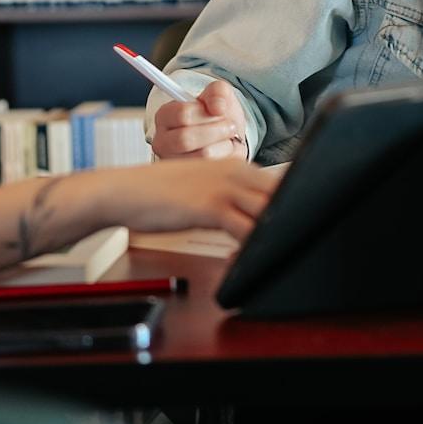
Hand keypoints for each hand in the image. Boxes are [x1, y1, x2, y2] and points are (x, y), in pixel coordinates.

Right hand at [111, 160, 283, 238]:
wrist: (125, 191)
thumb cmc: (160, 193)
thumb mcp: (203, 186)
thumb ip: (231, 195)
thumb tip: (254, 214)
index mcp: (238, 166)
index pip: (281, 182)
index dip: (294, 203)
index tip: (297, 223)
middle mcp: (237, 173)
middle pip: (283, 194)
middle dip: (294, 216)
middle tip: (296, 240)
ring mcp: (225, 189)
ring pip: (270, 210)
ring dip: (276, 232)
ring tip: (274, 252)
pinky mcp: (211, 207)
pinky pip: (245, 230)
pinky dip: (252, 246)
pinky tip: (247, 257)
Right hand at [151, 79, 251, 159]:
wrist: (230, 137)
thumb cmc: (218, 116)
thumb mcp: (219, 95)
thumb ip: (218, 92)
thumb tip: (218, 107)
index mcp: (164, 116)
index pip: (182, 114)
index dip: (207, 113)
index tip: (219, 111)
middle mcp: (162, 142)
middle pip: (186, 138)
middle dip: (217, 130)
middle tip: (229, 126)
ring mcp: (173, 163)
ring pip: (202, 155)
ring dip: (224, 144)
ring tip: (226, 139)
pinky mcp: (189, 179)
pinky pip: (213, 169)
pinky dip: (228, 158)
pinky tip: (226, 153)